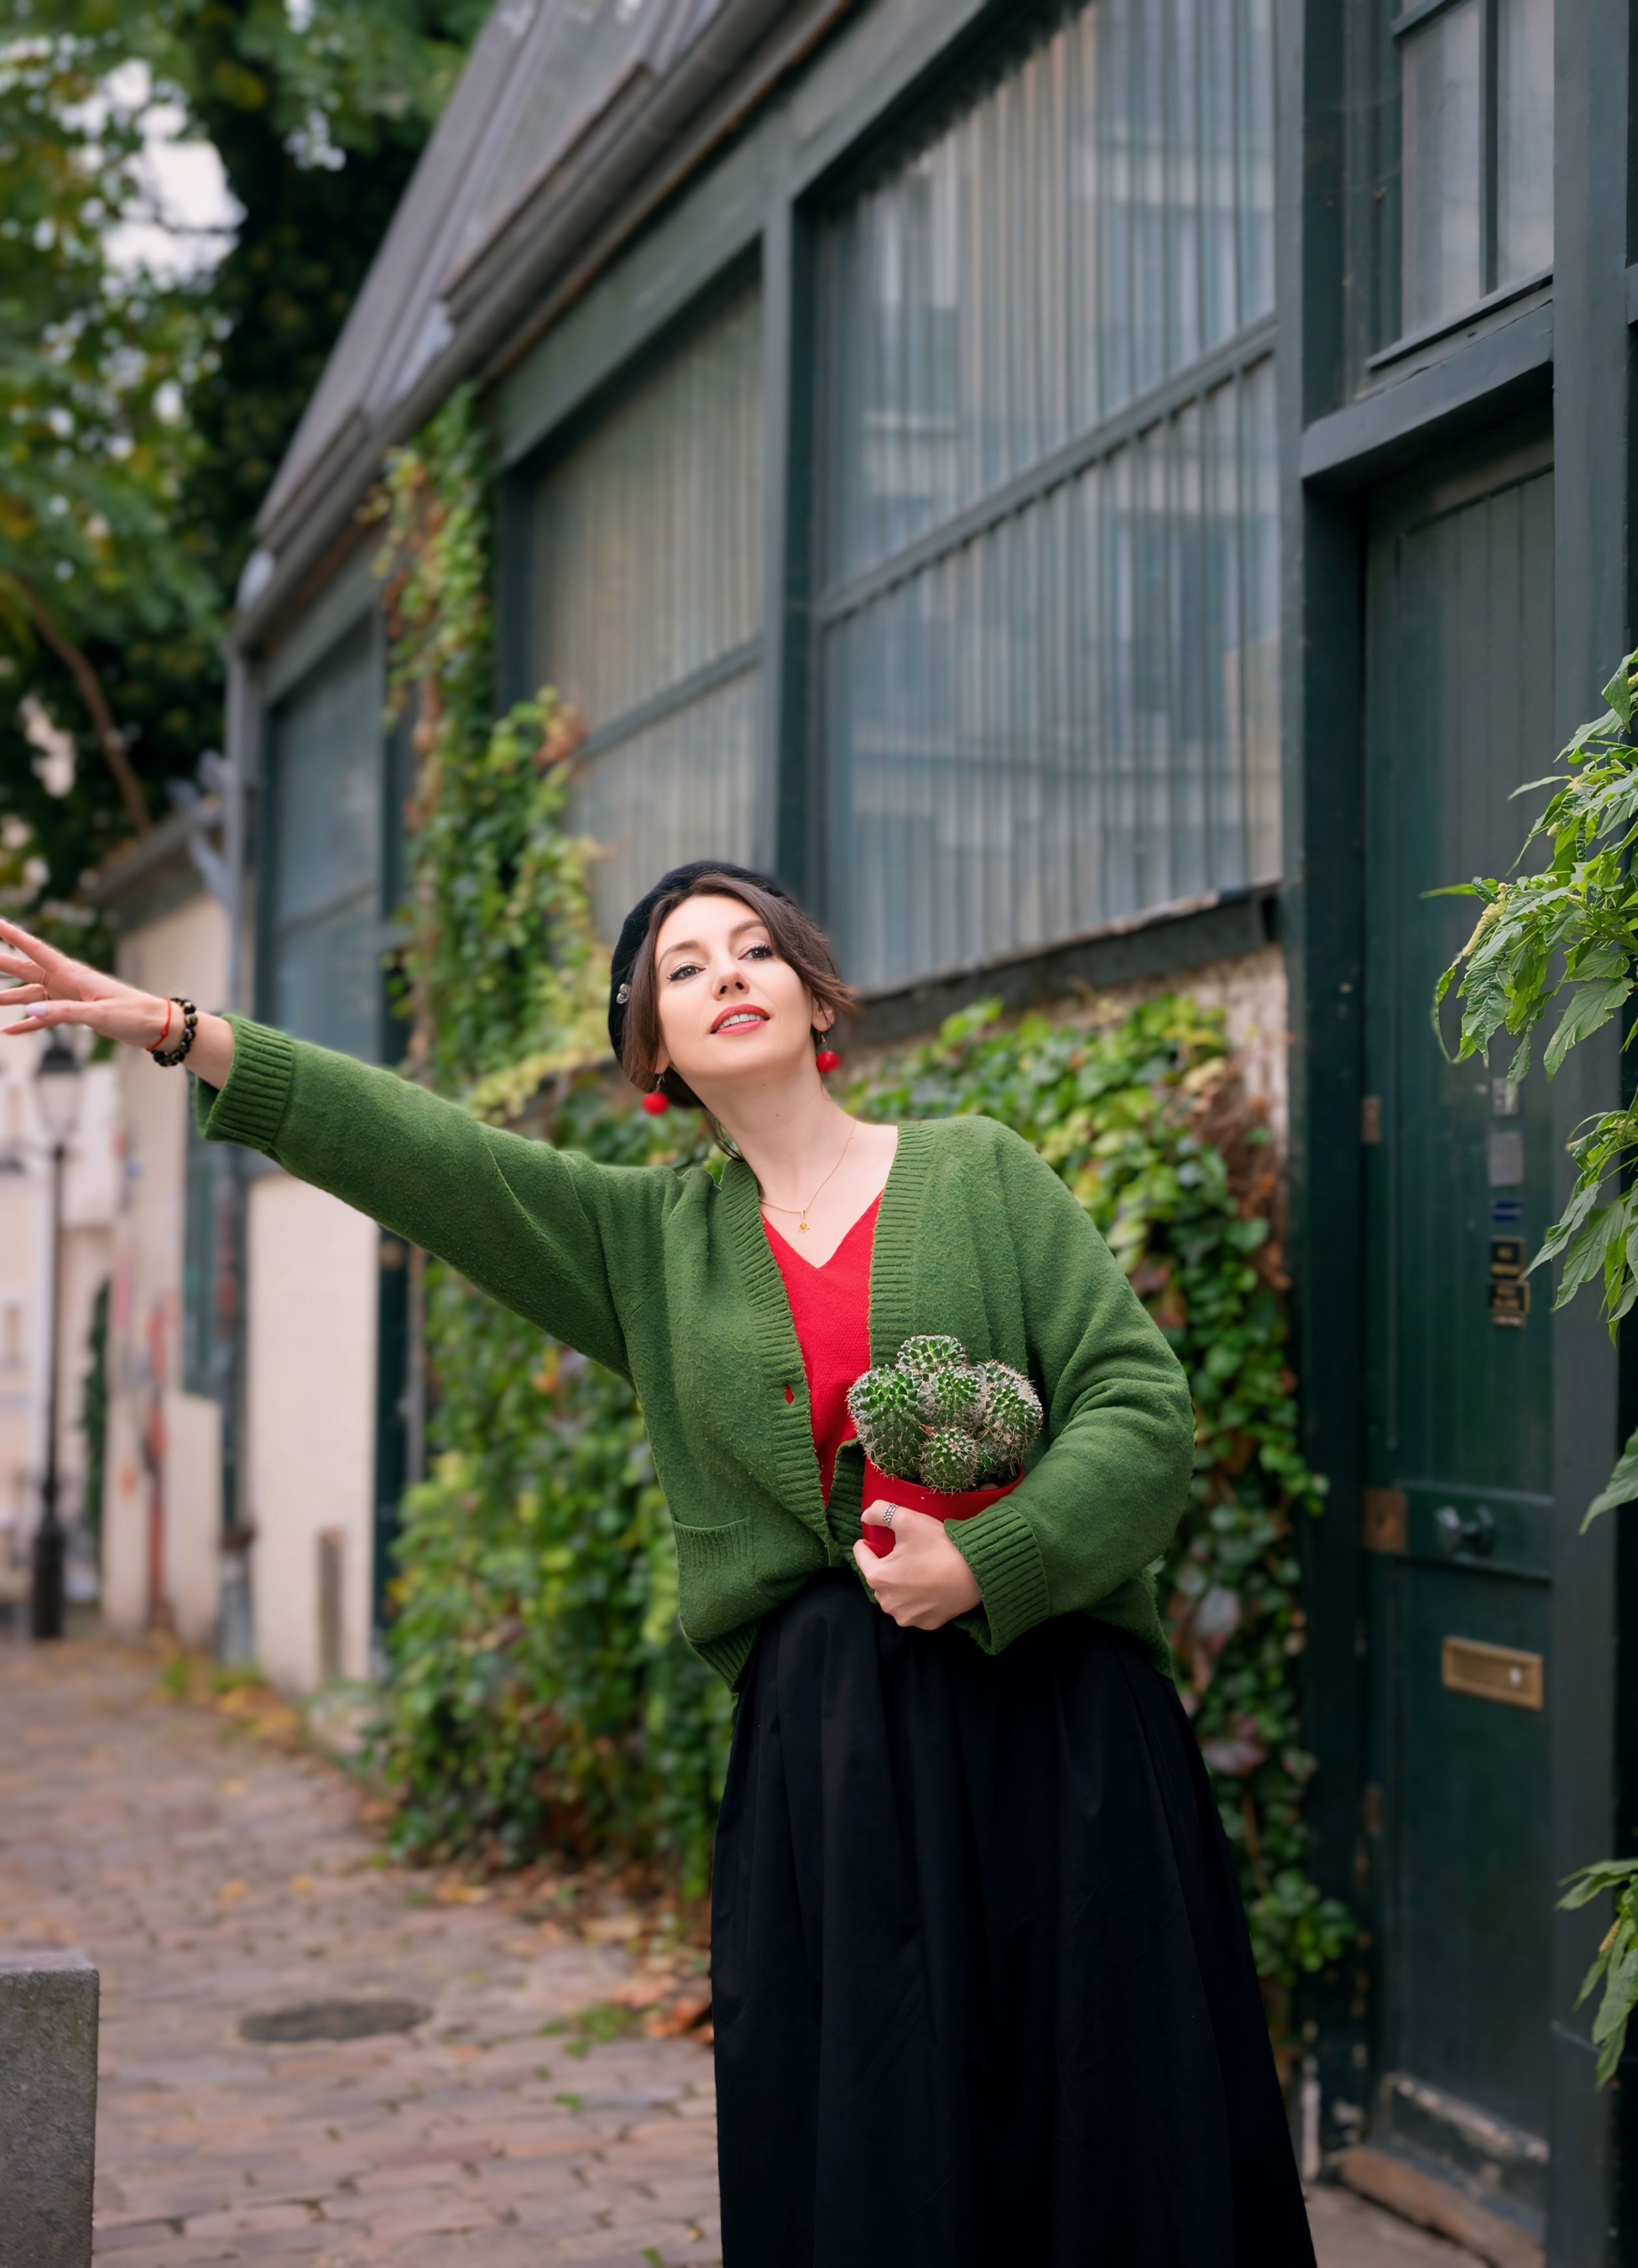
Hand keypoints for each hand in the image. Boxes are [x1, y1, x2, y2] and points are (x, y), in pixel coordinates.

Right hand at [0, 917, 235, 1084]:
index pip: (36, 949)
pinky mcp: (73, 1013)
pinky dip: (27, 1025)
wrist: (155, 1026)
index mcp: (73, 973)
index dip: (13, 935)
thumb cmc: (132, 1014)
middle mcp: (66, 981)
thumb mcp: (99, 1015)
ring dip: (9, 996)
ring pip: (30, 994)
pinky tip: (9, 1031)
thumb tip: (30, 1010)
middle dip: (2, 962)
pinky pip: (43, 1018)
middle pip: (25, 968)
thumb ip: (64, 1013)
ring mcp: (68, 997)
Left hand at [852, 1501, 981, 1629]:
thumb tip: (866, 1515)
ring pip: (896, 1595)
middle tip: (906, 1552)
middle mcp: (888, 1602)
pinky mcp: (926, 1624)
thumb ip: (881, 1512)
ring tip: (919, 1569)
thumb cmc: (940, 1546)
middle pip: (879, 1577)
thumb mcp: (908, 1520)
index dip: (868, 1543)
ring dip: (902, 1584)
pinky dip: (918, 1598)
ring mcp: (907, 1617)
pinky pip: (914, 1608)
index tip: (877, 1538)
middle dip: (888, 1565)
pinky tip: (931, 1585)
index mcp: (878, 1577)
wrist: (977, 1570)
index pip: (862, 1555)